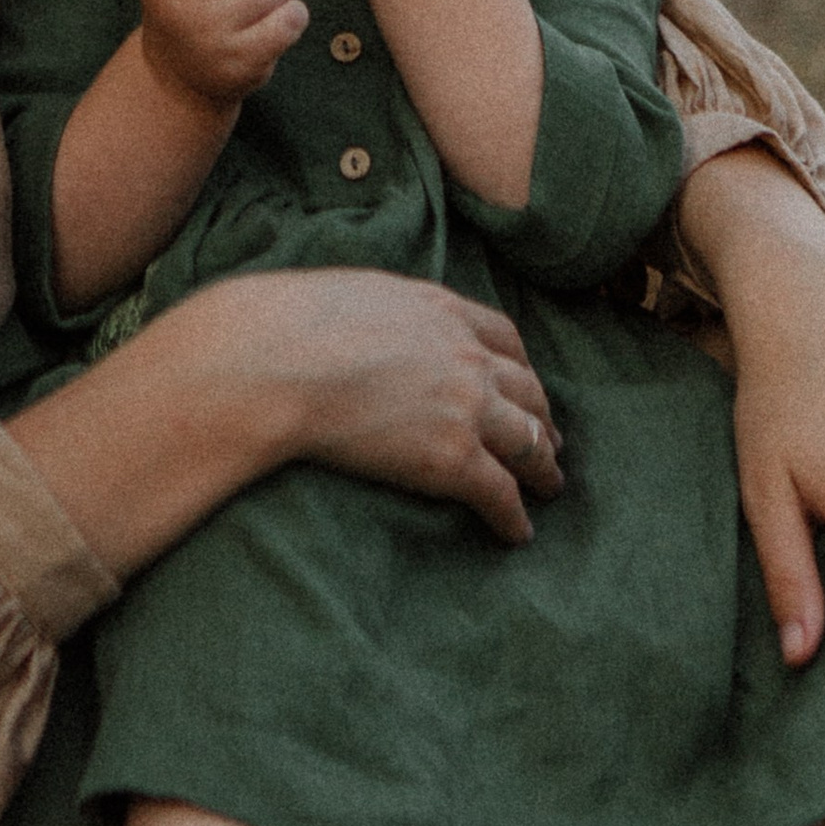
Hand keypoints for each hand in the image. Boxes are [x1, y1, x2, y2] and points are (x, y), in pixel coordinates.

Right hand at [219, 269, 562, 542]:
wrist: (276, 361)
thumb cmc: (292, 324)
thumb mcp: (356, 293)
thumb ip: (388, 311)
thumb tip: (373, 322)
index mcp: (443, 310)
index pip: (504, 338)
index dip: (520, 367)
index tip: (524, 385)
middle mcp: (467, 356)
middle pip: (528, 390)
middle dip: (542, 417)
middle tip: (549, 440)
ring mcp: (466, 407)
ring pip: (529, 442)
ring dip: (543, 466)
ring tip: (549, 486)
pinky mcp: (452, 459)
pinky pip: (500, 493)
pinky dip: (515, 516)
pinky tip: (518, 532)